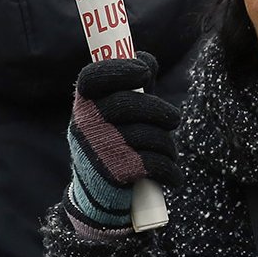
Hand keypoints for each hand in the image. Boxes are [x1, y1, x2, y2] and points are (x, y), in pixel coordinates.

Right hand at [65, 52, 181, 230]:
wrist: (97, 197)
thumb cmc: (113, 142)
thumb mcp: (117, 111)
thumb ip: (132, 84)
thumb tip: (146, 59)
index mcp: (84, 105)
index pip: (93, 78)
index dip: (119, 69)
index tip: (144, 71)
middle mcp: (86, 125)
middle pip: (129, 104)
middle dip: (160, 111)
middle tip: (174, 119)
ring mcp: (99, 149)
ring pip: (149, 135)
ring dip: (166, 145)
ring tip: (167, 151)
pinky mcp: (115, 173)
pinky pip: (155, 163)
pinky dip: (169, 170)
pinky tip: (171, 176)